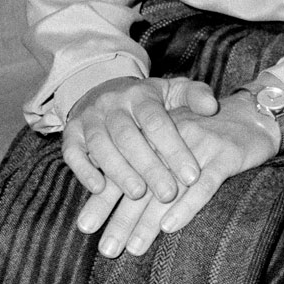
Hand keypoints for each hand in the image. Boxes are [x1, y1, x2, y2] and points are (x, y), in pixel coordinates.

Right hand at [62, 74, 217, 225]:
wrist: (104, 89)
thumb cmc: (148, 99)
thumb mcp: (173, 90)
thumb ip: (194, 96)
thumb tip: (212, 107)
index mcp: (141, 94)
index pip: (157, 121)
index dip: (174, 149)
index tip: (192, 176)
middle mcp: (113, 105)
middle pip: (129, 136)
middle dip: (150, 167)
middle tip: (168, 194)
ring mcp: (90, 119)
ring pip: (101, 145)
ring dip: (119, 172)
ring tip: (138, 194)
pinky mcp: (71, 134)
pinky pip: (72, 153)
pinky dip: (84, 171)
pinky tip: (99, 190)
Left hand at [87, 91, 279, 257]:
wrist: (254, 114)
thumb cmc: (210, 133)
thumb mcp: (176, 140)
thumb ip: (150, 161)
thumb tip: (114, 198)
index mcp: (156, 134)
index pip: (124, 167)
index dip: (104, 198)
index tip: (85, 227)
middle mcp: (174, 137)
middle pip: (142, 181)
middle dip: (122, 218)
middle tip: (106, 248)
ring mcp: (201, 145)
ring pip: (169, 187)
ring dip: (149, 220)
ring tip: (134, 248)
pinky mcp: (226, 155)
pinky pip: (204, 184)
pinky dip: (187, 206)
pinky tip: (171, 226)